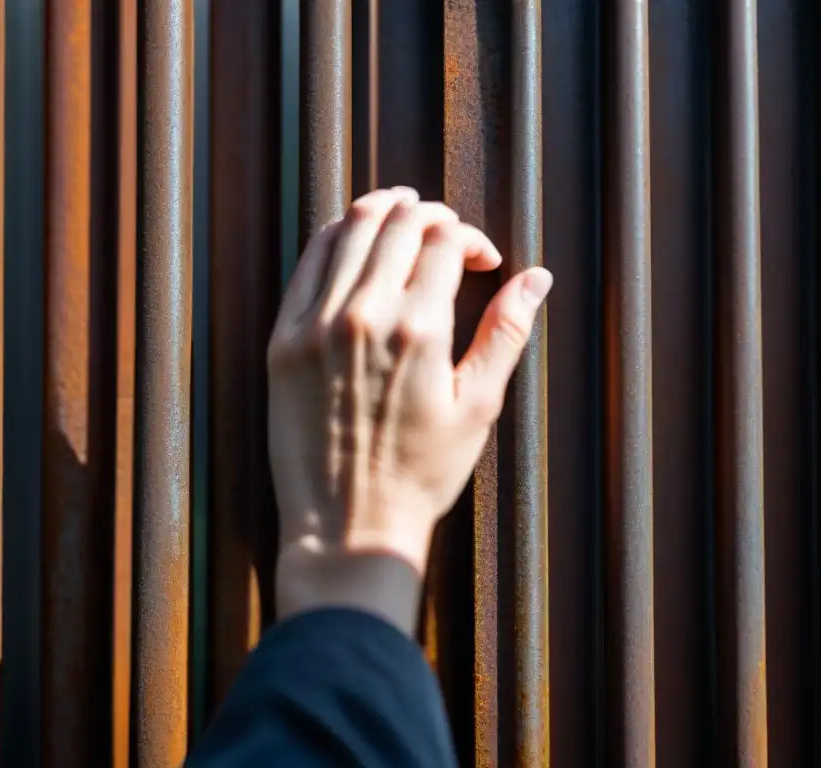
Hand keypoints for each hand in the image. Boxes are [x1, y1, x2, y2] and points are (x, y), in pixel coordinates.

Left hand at [268, 187, 551, 629]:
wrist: (345, 526)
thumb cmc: (421, 475)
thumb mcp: (477, 408)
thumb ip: (506, 333)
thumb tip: (537, 277)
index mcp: (418, 329)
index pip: (445, 239)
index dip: (470, 236)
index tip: (482, 259)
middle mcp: (362, 315)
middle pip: (397, 222)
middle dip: (429, 213)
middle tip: (444, 230)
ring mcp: (314, 324)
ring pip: (348, 229)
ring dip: (381, 210)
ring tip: (402, 214)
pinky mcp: (283, 340)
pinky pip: (308, 263)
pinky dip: (335, 238)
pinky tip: (353, 242)